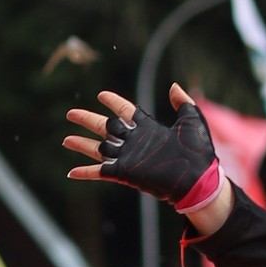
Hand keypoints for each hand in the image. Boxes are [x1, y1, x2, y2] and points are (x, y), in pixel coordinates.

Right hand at [63, 85, 231, 232]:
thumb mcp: (193, 122)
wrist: (199, 180)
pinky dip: (86, 172)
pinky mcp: (126, 173)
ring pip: (99, 148)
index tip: (101, 95)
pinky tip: (71, 172)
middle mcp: (135, 142)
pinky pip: (101, 171)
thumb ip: (184, 103)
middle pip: (106, 127)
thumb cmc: (199, 152)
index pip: (126, 111)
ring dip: (82, 145)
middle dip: (88, 120)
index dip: (114, 102)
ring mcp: (129, 157)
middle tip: (71, 113)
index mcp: (148, 129)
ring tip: (66, 140)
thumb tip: (174, 86)